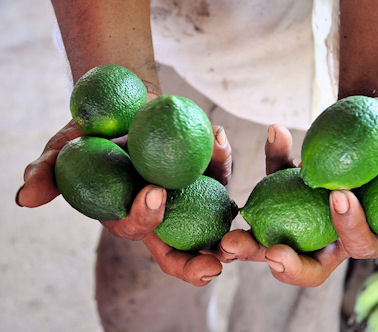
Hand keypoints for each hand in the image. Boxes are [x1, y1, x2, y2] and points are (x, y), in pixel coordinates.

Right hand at [16, 101, 232, 286]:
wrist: (121, 105)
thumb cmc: (91, 134)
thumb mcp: (65, 150)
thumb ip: (48, 173)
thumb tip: (24, 198)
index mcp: (131, 216)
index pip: (140, 233)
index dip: (147, 223)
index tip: (154, 195)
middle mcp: (166, 213)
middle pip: (186, 248)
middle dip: (201, 261)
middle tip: (218, 257)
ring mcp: (191, 193)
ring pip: (214, 209)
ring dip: (225, 201)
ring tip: (222, 170)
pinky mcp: (208, 170)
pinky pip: (219, 168)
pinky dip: (219, 153)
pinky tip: (217, 135)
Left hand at [218, 124, 377, 286]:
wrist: (370, 137)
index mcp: (360, 237)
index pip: (354, 246)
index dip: (349, 228)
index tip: (340, 197)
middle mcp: (325, 236)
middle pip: (303, 262)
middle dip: (285, 263)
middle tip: (268, 251)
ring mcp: (297, 218)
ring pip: (270, 237)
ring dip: (249, 238)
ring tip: (231, 231)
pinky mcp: (280, 192)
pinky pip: (270, 180)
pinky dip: (271, 159)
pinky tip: (275, 133)